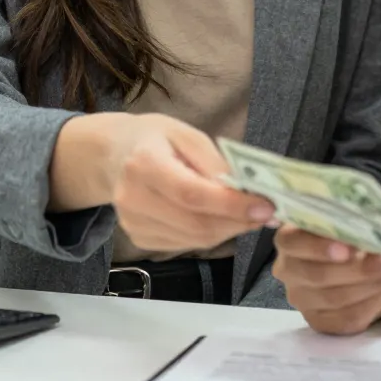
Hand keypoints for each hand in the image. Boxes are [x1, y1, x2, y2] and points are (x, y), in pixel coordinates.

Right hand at [53, 114, 272, 252]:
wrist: (115, 155)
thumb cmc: (156, 139)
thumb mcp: (188, 135)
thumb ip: (216, 163)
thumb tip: (248, 192)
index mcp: (144, 163)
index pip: (192, 194)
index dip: (232, 205)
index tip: (266, 206)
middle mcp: (133, 197)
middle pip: (196, 223)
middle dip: (237, 222)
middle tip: (265, 212)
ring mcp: (132, 223)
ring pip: (194, 240)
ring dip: (228, 230)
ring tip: (246, 214)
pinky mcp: (138, 238)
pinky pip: (184, 245)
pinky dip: (209, 235)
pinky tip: (219, 219)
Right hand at [274, 226, 380, 334]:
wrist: (358, 260)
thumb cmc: (350, 230)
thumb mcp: (347, 216)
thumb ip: (356, 213)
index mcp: (288, 239)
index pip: (293, 242)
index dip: (319, 246)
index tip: (350, 248)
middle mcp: (288, 270)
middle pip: (317, 275)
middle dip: (359, 269)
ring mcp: (302, 299)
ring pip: (334, 298)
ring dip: (370, 285)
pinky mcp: (320, 321)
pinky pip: (347, 318)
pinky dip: (373, 303)